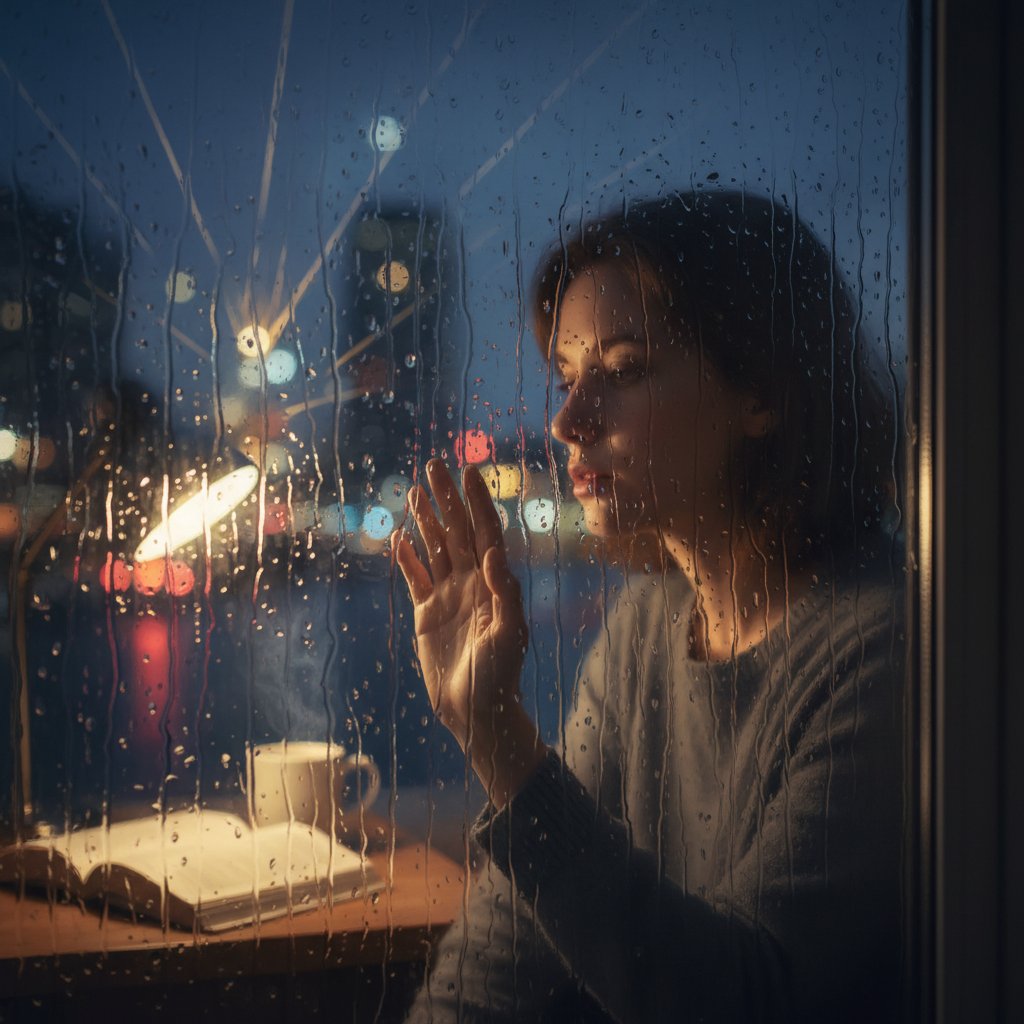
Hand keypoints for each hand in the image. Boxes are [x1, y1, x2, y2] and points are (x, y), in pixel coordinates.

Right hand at [393, 459, 543, 806]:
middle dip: (446, 498)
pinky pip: (416, 577)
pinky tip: (398, 537)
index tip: (469, 470)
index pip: (486, 531)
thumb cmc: (500, 675)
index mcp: (494, 582)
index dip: (477, 500)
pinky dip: (407, 557)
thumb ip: (505, 593)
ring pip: (435, 547)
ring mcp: (448, 596)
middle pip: (457, 530)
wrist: (476, 712)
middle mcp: (471, 582)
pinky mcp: (427, 614)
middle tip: (434, 465)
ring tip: (415, 491)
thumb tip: (494, 554)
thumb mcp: (510, 634)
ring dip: (425, 520)